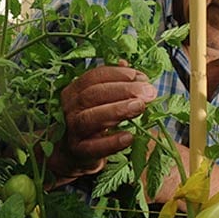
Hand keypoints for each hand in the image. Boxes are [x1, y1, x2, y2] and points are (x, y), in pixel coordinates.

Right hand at [47, 61, 156, 185]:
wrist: (74, 154)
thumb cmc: (93, 123)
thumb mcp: (100, 100)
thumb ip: (113, 83)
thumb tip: (126, 63)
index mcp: (74, 91)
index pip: (94, 77)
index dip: (118, 74)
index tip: (141, 77)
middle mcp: (70, 108)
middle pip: (92, 94)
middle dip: (123, 90)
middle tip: (149, 92)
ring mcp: (72, 130)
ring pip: (90, 117)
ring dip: (117, 110)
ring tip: (140, 107)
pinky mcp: (79, 152)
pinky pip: (94, 147)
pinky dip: (112, 142)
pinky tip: (129, 137)